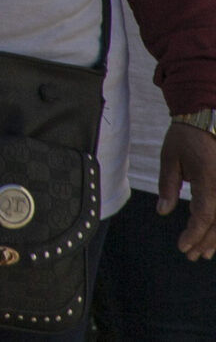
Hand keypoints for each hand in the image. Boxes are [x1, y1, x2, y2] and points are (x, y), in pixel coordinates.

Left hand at [159, 121, 215, 258]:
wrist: (207, 116)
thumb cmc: (185, 136)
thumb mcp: (169, 159)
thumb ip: (167, 187)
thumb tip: (163, 212)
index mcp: (207, 179)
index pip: (202, 216)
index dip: (193, 235)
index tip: (182, 248)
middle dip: (206, 241)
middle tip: (193, 256)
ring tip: (206, 252)